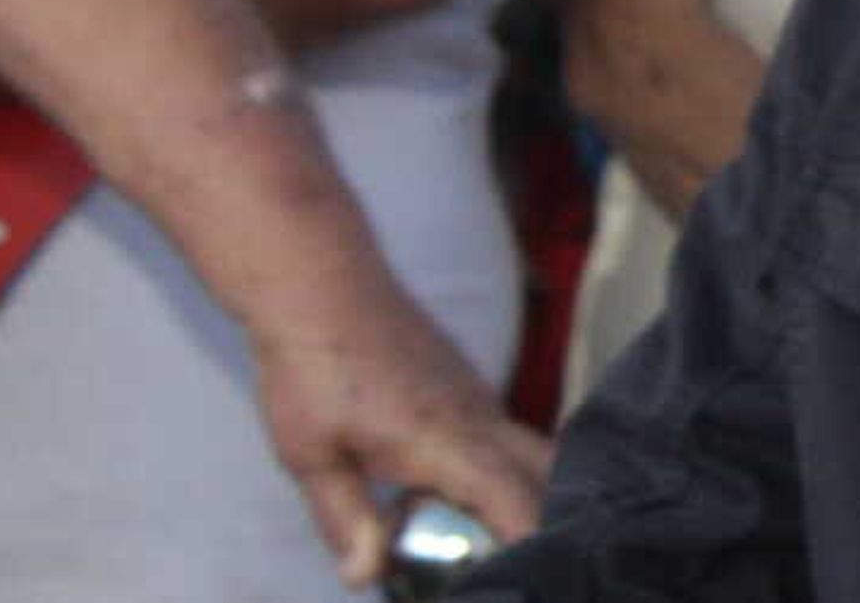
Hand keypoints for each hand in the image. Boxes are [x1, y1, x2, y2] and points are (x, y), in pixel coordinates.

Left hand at [246, 266, 550, 585]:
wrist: (320, 286)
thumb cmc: (313, 369)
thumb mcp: (312, 456)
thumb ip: (346, 519)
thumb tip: (364, 576)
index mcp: (444, 441)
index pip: (514, 499)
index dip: (533, 540)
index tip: (540, 570)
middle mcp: (477, 418)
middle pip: (546, 472)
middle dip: (547, 518)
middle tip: (519, 559)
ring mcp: (477, 398)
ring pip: (530, 451)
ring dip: (521, 495)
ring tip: (478, 539)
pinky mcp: (465, 386)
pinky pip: (504, 435)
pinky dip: (498, 471)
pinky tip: (448, 496)